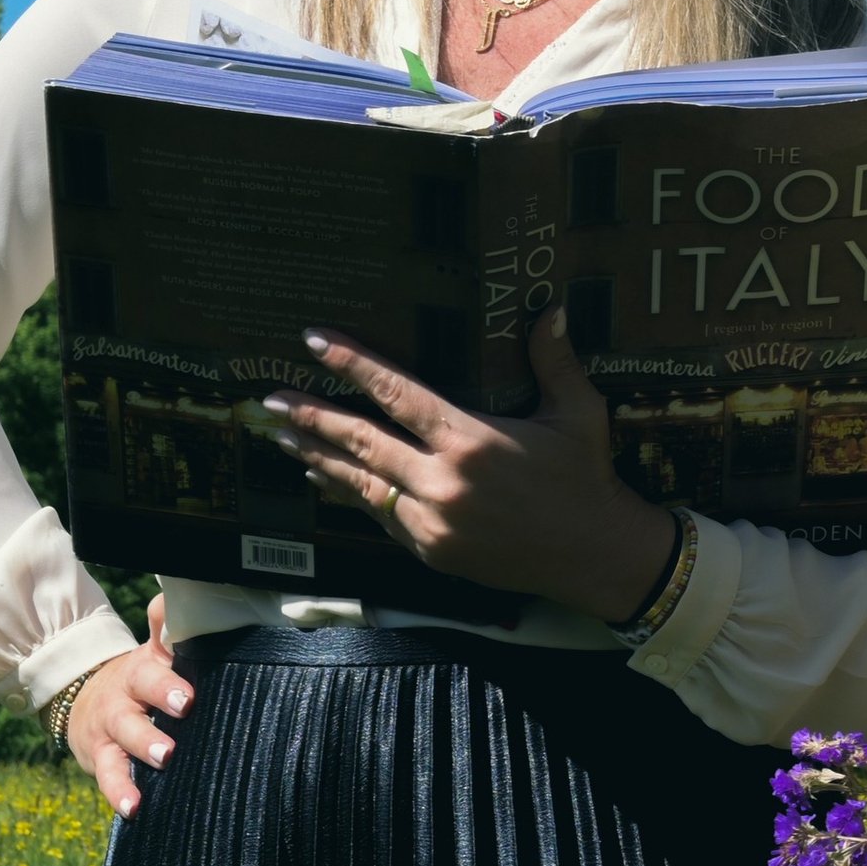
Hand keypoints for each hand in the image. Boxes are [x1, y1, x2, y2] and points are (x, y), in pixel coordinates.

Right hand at [61, 596, 192, 818]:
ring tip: (163, 762)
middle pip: (134, 705)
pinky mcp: (101, 758)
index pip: (152, 667)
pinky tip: (134, 808)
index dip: (166, 679)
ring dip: (141, 750)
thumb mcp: (152, 654)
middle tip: (178, 727)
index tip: (188, 696)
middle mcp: (123, 699)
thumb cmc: (140, 680)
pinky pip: (109, 776)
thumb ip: (167, 630)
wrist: (86, 700)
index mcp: (141, 671)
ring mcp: (110, 730)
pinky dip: (119, 792)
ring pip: (122, 741)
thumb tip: (175, 598)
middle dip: (155, 715)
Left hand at [263, 308, 677, 620]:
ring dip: (317, 457)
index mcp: (471, 440)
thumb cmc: (587, 478)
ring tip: (281, 436)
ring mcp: (432, 522)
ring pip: (360, 484)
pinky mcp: (432, 552)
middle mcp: (443, 482)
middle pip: (361, 441)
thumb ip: (555, 361)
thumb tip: (552, 308)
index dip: (352, 364)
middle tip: (271, 397)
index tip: (316, 340)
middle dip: (313, 416)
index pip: (397, 393)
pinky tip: (324, 478)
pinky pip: (380, 518)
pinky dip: (348, 495)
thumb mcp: (578, 414)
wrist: (595, 557)